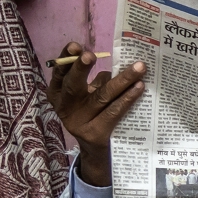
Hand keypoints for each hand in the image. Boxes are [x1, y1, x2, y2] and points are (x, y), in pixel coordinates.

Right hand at [49, 41, 147, 187]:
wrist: (95, 151)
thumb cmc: (93, 113)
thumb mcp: (88, 95)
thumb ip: (96, 80)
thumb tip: (120, 61)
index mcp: (58, 93)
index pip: (60, 73)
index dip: (67, 59)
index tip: (76, 46)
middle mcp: (64, 107)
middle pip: (73, 85)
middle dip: (81, 68)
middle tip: (91, 55)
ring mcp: (79, 122)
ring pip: (101, 96)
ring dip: (122, 80)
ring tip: (138, 68)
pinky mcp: (95, 133)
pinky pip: (114, 112)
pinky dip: (128, 98)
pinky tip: (139, 88)